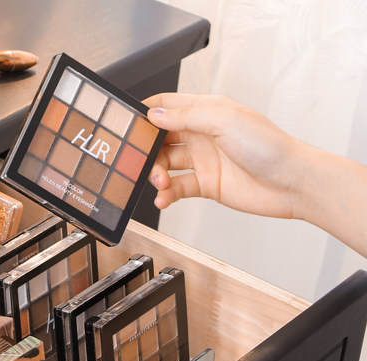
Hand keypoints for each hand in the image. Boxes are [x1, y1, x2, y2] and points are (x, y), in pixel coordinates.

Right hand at [144, 93, 309, 219]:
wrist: (289, 182)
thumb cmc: (268, 146)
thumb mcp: (223, 120)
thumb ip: (186, 115)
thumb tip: (155, 114)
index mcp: (206, 111)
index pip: (167, 105)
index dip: (146, 112)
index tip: (127, 125)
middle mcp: (202, 134)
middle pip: (160, 139)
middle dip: (147, 151)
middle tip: (144, 164)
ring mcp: (203, 161)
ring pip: (165, 165)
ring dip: (156, 175)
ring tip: (160, 183)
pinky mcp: (205, 185)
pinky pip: (176, 188)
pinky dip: (166, 194)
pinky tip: (164, 198)